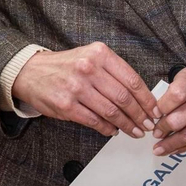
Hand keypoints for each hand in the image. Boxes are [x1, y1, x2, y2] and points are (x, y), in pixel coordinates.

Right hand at [12, 42, 160, 137]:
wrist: (31, 72)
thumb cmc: (66, 65)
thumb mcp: (90, 57)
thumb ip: (113, 72)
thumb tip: (139, 96)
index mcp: (99, 54)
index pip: (132, 79)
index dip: (147, 98)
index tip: (155, 110)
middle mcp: (89, 68)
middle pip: (124, 97)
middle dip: (140, 115)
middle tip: (147, 125)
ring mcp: (76, 87)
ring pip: (111, 111)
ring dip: (126, 125)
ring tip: (134, 131)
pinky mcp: (66, 105)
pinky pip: (94, 121)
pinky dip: (107, 128)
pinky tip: (113, 130)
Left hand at [151, 59, 185, 155]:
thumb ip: (177, 90)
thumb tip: (158, 112)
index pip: (174, 94)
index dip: (161, 107)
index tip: (154, 115)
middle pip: (179, 119)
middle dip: (163, 130)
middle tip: (155, 134)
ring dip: (171, 144)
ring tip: (160, 148)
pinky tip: (177, 148)